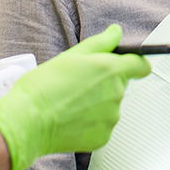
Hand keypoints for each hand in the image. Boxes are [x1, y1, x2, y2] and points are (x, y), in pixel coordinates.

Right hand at [0, 24, 150, 169]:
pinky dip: (90, 121)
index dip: (135, 63)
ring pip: (110, 106)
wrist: (28, 121)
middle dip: (105, 83)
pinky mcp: (102, 137)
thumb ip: (101, 43)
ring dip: (97, 103)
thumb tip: (116, 32)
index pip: (141, 65)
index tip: (129, 64)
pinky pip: (102, 125)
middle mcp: (116, 94)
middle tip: (79, 83)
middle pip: (121, 85)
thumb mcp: (72, 55)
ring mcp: (111, 118)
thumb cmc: (44, 86)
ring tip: (71, 101)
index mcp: (111, 70)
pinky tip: (71, 117)